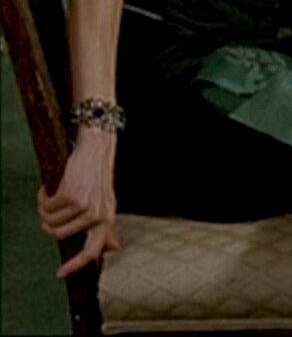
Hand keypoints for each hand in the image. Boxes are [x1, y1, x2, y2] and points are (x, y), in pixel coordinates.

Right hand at [37, 131, 120, 276]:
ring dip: (45, 210)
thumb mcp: (106, 205)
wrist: (95, 152)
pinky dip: (43, 198)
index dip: (76, 264)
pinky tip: (49, 189)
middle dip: (49, 226)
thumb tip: (113, 248)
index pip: (92, 250)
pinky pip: (46, 206)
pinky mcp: (70, 195)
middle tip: (49, 213)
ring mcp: (84, 206)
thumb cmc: (98, 180)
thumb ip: (107, 227)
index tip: (60, 274)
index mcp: (106, 220)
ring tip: (51, 198)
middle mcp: (97, 216)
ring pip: (50, 222)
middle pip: (60, 236)